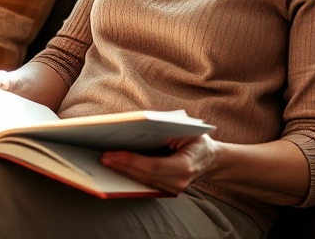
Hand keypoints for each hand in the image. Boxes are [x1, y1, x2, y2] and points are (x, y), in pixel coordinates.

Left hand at [100, 134, 219, 194]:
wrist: (211, 159)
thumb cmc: (197, 139)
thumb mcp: (187, 128)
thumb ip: (166, 127)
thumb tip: (139, 124)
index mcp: (186, 166)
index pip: (154, 166)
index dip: (132, 161)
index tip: (113, 153)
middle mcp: (180, 182)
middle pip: (145, 176)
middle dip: (122, 166)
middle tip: (103, 157)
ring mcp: (174, 189)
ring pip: (143, 182)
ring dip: (123, 172)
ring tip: (106, 162)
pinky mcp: (168, 190)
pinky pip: (146, 183)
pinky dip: (130, 175)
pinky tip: (117, 168)